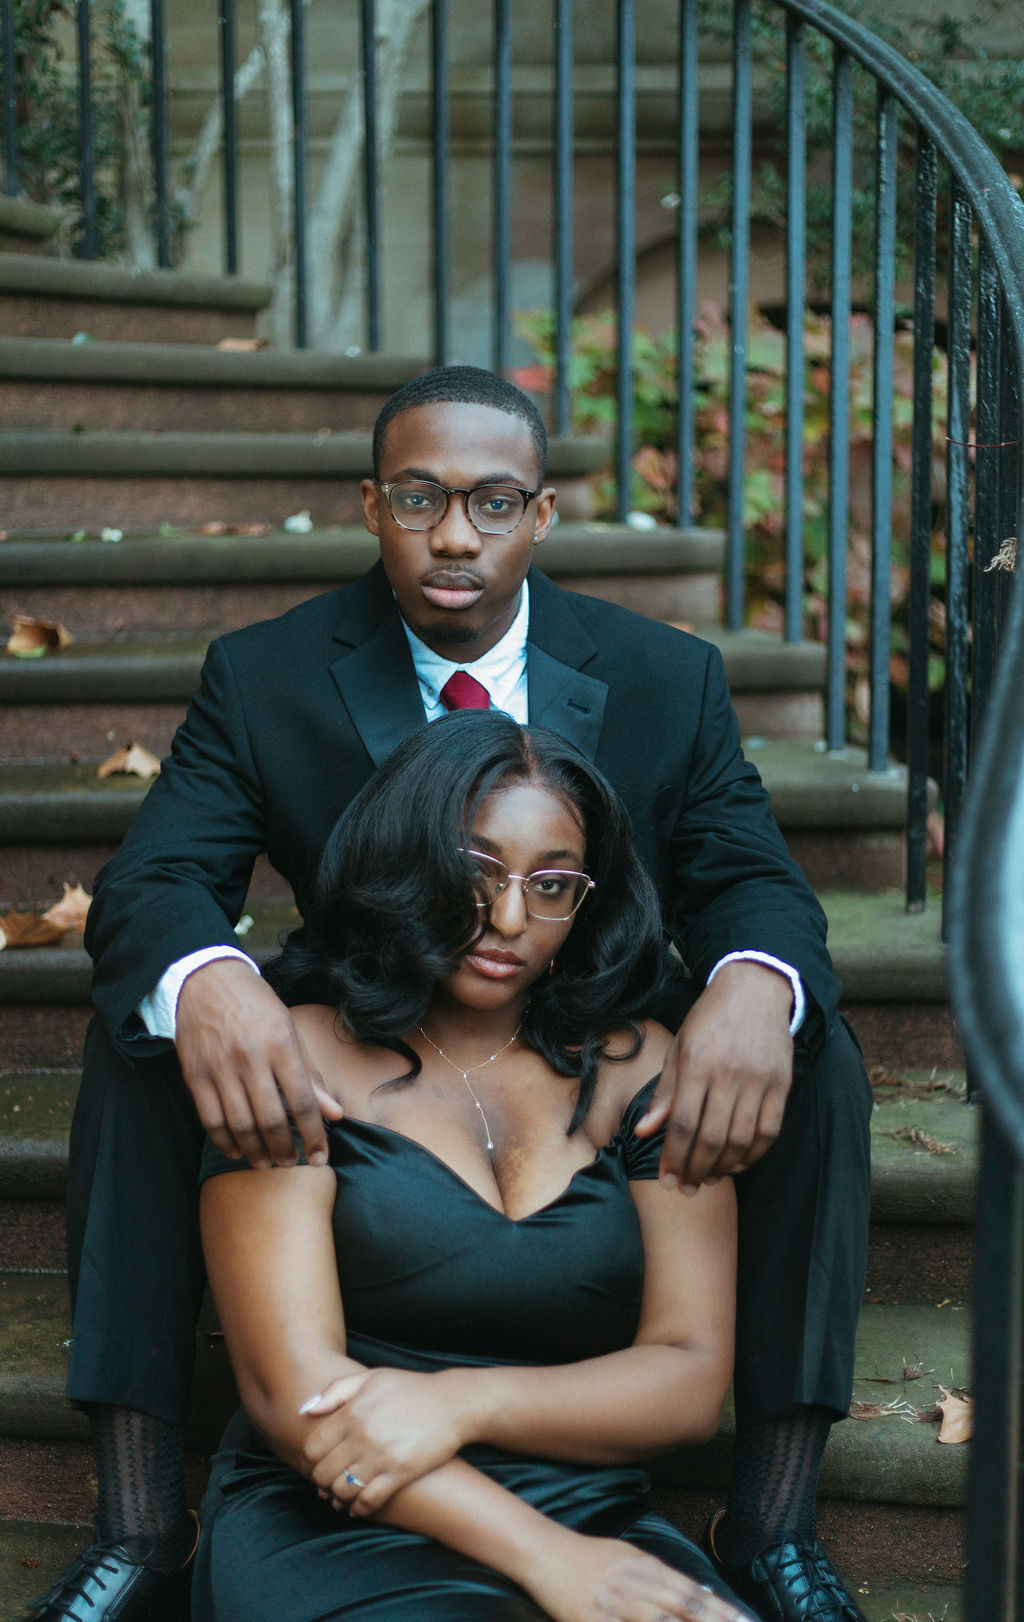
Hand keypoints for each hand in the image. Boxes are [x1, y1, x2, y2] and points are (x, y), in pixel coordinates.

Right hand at [175, 959, 343, 1167]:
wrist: (206, 981)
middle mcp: (250, 1057)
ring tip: (267, 1163)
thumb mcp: (289, 1030)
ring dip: (256, 1152)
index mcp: (280, 1044)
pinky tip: (237, 1151)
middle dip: (285, 1149)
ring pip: (241, 1125)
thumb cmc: (255, 1005)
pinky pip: (211, 1120)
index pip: (303, 1101)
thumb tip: (334, 1114)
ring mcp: (220, 1068)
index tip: (320, 1157)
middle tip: (291, 1164)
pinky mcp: (195, 1075)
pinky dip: (225, 1142)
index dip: (314, 1135)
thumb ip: (310, 1075)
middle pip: (272, 1119)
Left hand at [299, 1368, 468, 1515]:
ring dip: (336, 1497)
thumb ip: (336, 1390)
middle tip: (324, 1483)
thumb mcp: (371, 1377)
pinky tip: (357, 1507)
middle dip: (319, 1481)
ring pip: (342, 1490)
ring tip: (338, 1497)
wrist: (451, 1402)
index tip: (314, 1464)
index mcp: (351, 1412)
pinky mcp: (399, 1474)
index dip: (308, 1460)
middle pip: (323, 1473)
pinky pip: (368, 1500)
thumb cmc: (410, 1388)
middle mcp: (361, 1436)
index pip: (312, 1448)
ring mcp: (380, 1456)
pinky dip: (358, 1509)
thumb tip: (305, 1410)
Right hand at [529, 1532, 753, 1621]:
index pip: (694, 1594)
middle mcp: (637, 1584)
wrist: (546, 1553)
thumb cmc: (589, 1557)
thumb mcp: (630, 1555)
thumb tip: (700, 1595)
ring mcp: (616, 1605)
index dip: (723, 1611)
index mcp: (647, 1567)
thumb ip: (663, 1577)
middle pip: (685, 1611)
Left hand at [636, 961, 792, 1193]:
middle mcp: (729, 1073)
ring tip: (709, 1179)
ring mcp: (759, 1079)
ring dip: (724, 1167)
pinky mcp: (782, 1083)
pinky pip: (770, 1130)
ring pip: (742, 1139)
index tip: (666, 1180)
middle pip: (712, 1138)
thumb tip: (643, 1132)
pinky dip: (754, 1154)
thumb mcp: (679, 1047)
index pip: (683, 1123)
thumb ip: (664, 1093)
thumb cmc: (709, 1019)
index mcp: (697, 1063)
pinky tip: (738, 1164)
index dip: (673, 1158)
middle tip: (686, 1189)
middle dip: (696, 1170)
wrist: (755, 989)